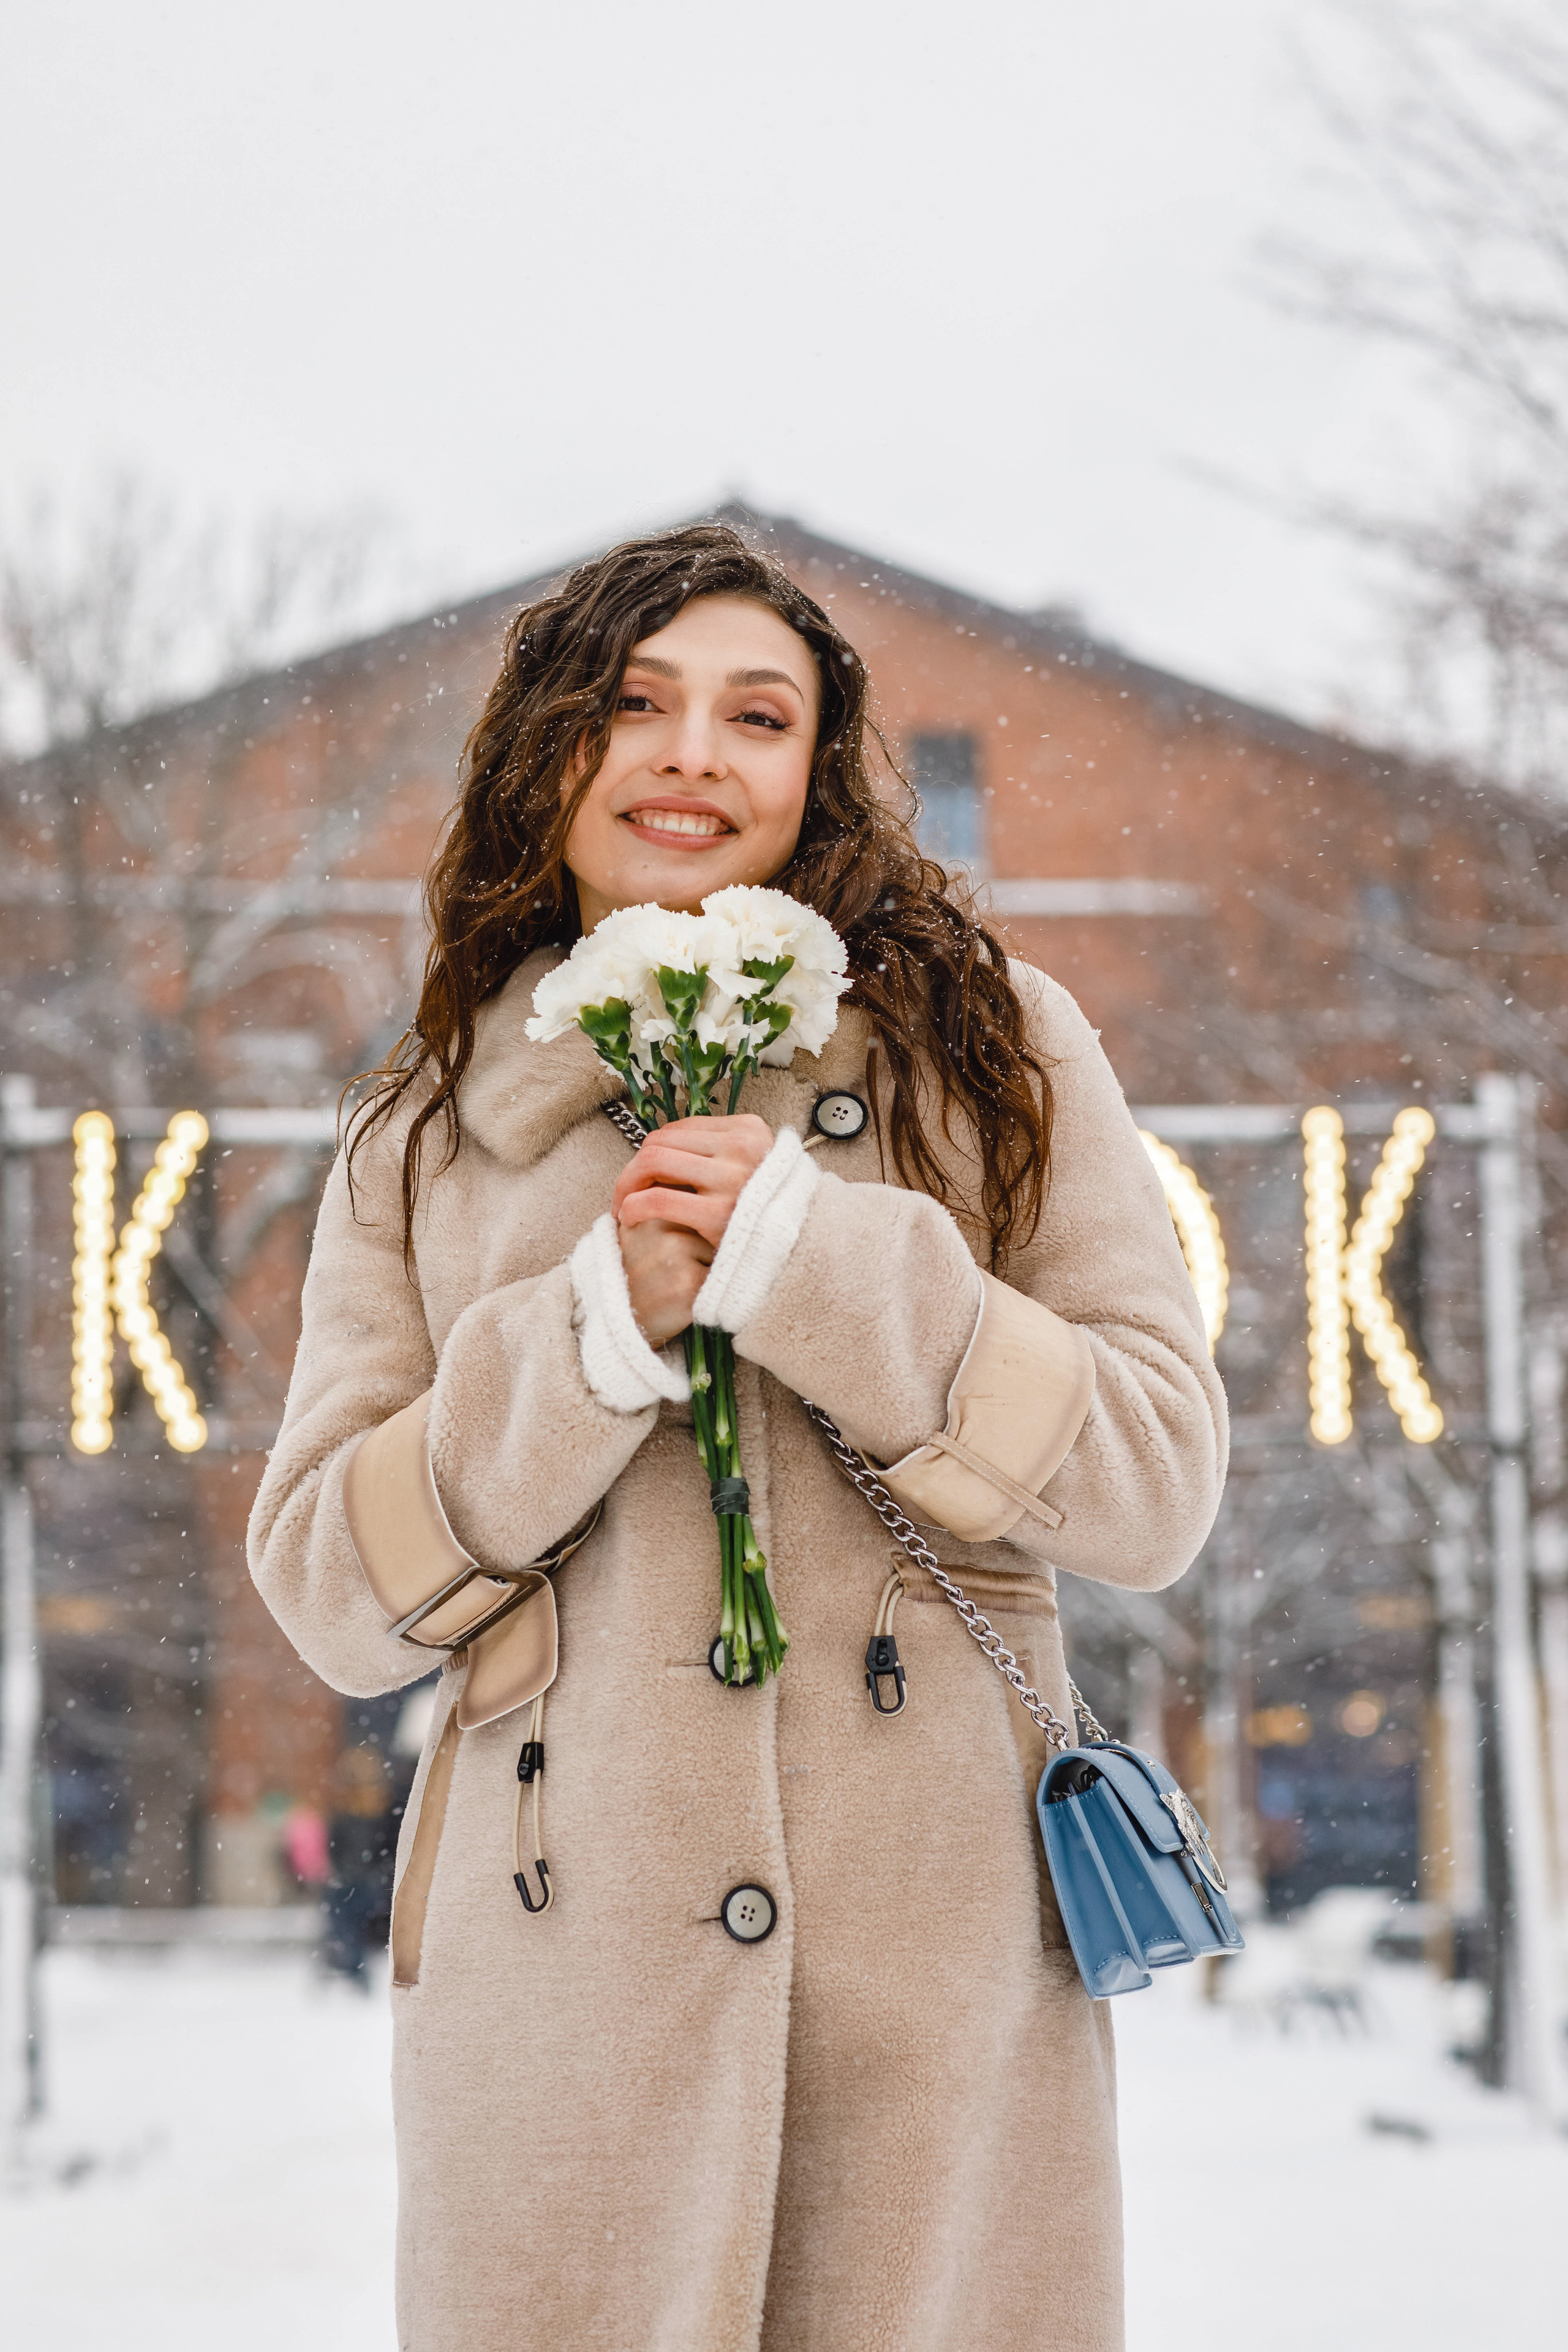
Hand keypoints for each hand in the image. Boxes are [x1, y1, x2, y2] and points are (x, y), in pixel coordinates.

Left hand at [614, 1115, 773, 1346]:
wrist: (803, 1258)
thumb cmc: (770, 1217)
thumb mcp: (757, 1170)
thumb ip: (723, 1155)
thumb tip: (668, 1149)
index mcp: (751, 1131)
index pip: (680, 1128)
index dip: (652, 1150)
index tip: (643, 1174)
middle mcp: (742, 1149)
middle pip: (661, 1142)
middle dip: (634, 1166)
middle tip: (625, 1191)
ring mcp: (732, 1180)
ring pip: (653, 1162)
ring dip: (627, 1183)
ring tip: (624, 1205)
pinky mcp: (718, 1214)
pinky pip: (656, 1199)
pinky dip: (633, 1205)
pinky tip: (629, 1217)